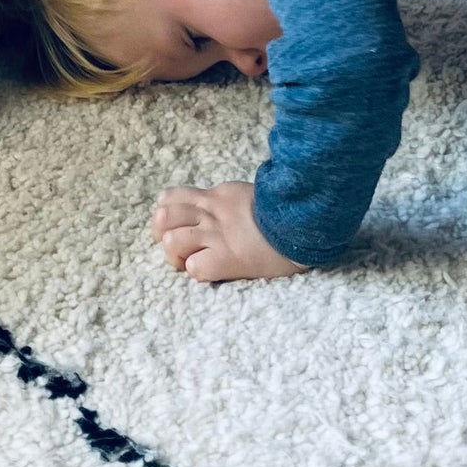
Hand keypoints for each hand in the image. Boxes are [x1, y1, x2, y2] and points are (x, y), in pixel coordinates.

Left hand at [150, 180, 308, 283]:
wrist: (304, 224)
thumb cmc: (282, 214)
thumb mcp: (247, 195)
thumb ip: (224, 201)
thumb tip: (210, 207)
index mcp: (216, 195)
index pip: (169, 198)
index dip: (165, 215)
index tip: (176, 226)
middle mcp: (211, 212)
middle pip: (163, 216)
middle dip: (163, 235)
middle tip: (179, 247)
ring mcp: (218, 235)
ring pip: (172, 241)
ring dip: (176, 256)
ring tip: (191, 261)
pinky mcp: (227, 258)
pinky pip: (195, 268)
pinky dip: (198, 272)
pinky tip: (211, 270)